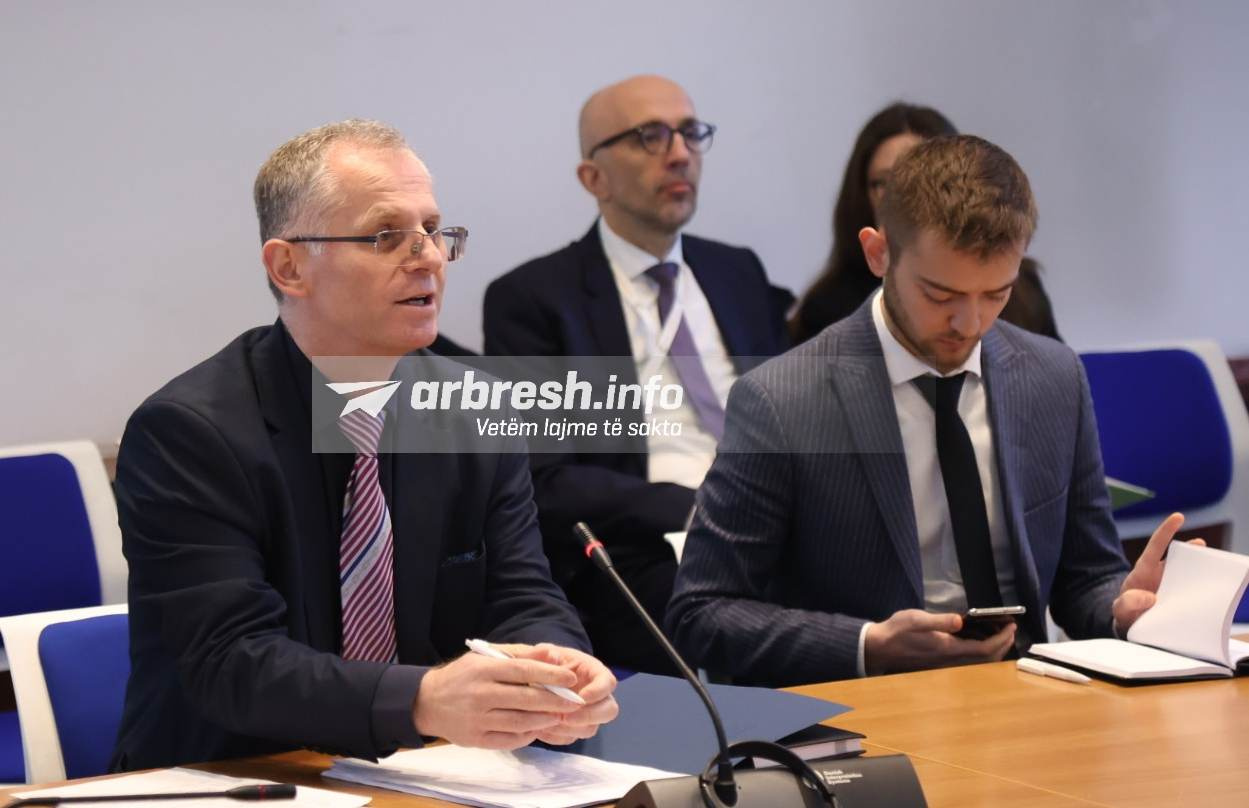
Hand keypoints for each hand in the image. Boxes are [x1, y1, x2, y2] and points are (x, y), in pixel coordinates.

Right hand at [412, 644, 585, 748]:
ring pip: (519, 722)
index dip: (550, 675)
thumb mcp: (487, 656)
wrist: (427, 701)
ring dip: (544, 720)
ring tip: (560, 716)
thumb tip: (553, 655)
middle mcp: (479, 694)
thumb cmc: (464, 675)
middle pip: (525, 699)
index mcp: (483, 669)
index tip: (572, 678)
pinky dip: (527, 735)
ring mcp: (476, 719)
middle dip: (555, 701)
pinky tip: (538, 728)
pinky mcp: (475, 739)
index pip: (523, 671)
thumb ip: (520, 655)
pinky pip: (508, 739)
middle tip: (575, 702)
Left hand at [506, 643, 618, 745]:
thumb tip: (552, 655)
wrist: (536, 676)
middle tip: (565, 717)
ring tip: (547, 723)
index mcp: (595, 673)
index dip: (598, 692)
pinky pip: (571, 738)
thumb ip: (546, 652)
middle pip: (608, 711)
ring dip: (570, 729)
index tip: (581, 698)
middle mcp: (597, 696)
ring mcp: (587, 714)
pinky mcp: (573, 728)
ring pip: (590, 728)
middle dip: (588, 716)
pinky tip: (541, 729)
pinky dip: (556, 736)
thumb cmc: (546, 660)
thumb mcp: (544, 652)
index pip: (608, 683)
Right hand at [864, 609, 1015, 675]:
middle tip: (1010, 628)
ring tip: (998, 629)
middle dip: (1003, 643)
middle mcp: (951, 660)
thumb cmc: (896, 631)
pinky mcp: (942, 660)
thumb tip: (959, 620)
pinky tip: (977, 635)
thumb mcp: (916, 620)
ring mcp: (947, 662)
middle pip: (987, 658)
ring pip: (979, 660)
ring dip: (993, 647)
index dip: (1001, 638)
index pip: (984, 649)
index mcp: (948, 649)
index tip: (1011, 625)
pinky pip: (970, 657)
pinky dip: (981, 647)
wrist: (880, 648)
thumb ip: (938, 621)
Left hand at [1112, 512, 1203, 634]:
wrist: (1130, 626)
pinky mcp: (1177, 596)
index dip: (1166, 531)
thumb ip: (1129, 602)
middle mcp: (1159, 574)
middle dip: (1189, 549)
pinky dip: (1200, 588)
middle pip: (1176, 556)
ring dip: (1199, 569)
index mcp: (1144, 571)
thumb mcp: (1121, 608)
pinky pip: (1190, 589)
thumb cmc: (1125, 613)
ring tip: (1211, 567)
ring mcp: (1169, 584)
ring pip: (1186, 571)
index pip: (1155, 546)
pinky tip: (1208, 591)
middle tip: (1201, 545)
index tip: (1179, 517)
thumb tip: (1151, 598)